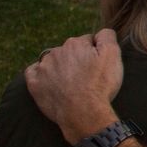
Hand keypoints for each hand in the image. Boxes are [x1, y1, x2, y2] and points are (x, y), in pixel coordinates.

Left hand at [25, 28, 124, 142]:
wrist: (83, 113)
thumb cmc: (100, 85)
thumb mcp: (112, 56)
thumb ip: (107, 36)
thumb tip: (100, 33)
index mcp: (75, 44)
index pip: (87, 42)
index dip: (95, 54)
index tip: (98, 67)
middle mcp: (56, 52)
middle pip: (69, 51)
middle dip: (77, 60)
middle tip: (87, 77)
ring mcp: (43, 68)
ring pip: (53, 61)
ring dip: (60, 68)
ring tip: (71, 84)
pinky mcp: (34, 84)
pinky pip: (33, 72)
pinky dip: (40, 75)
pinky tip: (49, 82)